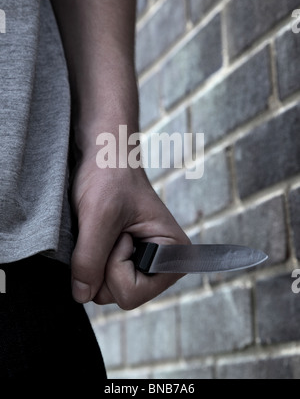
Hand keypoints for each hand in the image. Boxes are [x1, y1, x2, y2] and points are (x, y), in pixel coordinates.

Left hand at [70, 153, 190, 308]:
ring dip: (96, 260)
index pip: (133, 294)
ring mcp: (143, 266)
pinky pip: (100, 279)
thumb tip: (82, 295)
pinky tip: (101, 235)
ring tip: (107, 229)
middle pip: (118, 295)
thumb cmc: (111, 177)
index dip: (115, 266)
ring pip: (106, 290)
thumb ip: (90, 259)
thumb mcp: (99, 217)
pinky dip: (91, 259)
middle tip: (111, 229)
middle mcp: (163, 266)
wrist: (105, 158)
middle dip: (104, 264)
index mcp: (174, 255)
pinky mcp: (127, 262)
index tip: (122, 231)